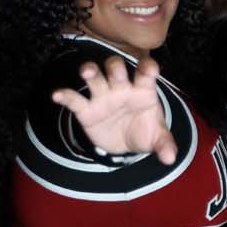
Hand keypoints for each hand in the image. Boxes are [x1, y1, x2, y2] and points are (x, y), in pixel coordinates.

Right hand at [51, 56, 177, 163]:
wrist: (125, 142)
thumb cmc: (143, 130)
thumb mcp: (157, 138)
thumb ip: (164, 144)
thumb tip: (170, 159)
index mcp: (143, 90)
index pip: (145, 73)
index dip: (147, 67)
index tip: (149, 68)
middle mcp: (121, 88)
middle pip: (115, 69)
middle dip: (115, 68)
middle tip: (116, 72)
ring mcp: (103, 97)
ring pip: (95, 77)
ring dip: (90, 71)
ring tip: (87, 71)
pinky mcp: (86, 110)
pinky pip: (75, 100)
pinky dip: (65, 96)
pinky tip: (57, 95)